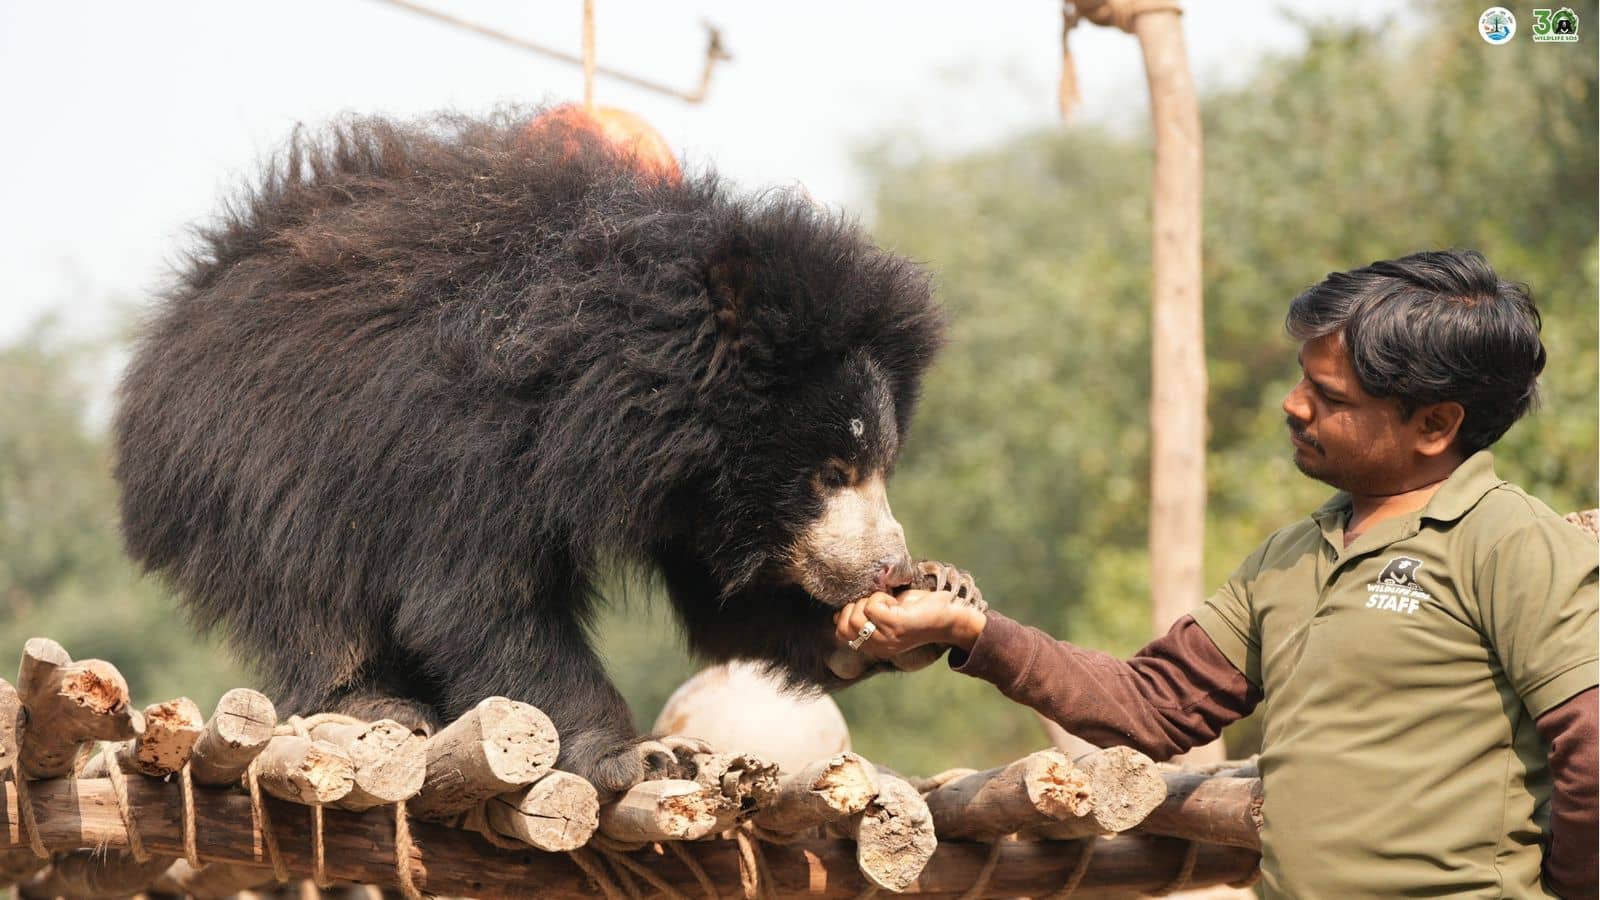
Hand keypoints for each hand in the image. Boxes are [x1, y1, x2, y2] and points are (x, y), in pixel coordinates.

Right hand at [833, 589, 986, 657]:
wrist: (951, 617)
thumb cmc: (920, 610)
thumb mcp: (887, 615)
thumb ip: (864, 615)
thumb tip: (837, 614)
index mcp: (875, 646)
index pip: (840, 633)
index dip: (846, 614)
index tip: (869, 606)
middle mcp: (879, 646)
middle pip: (846, 624)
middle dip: (857, 605)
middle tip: (881, 603)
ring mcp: (887, 637)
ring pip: (857, 614)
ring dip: (872, 600)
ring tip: (891, 603)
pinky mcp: (896, 625)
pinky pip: (872, 605)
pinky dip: (882, 596)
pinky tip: (898, 603)